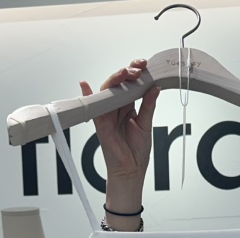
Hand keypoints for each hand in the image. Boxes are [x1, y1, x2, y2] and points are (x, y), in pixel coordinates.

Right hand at [81, 59, 159, 184]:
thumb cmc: (137, 151)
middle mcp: (117, 107)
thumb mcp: (146, 124)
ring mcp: (107, 114)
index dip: (136, 73)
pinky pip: (92, 107)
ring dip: (115, 79)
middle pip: (118, 83)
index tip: (145, 66)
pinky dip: (88, 95)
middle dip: (127, 72)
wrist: (131, 170)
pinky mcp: (100, 122)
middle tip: (138, 69)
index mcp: (129, 106)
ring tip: (125, 73)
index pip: (131, 84)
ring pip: (107, 90)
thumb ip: (148, 105)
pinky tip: (85, 85)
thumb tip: (155, 87)